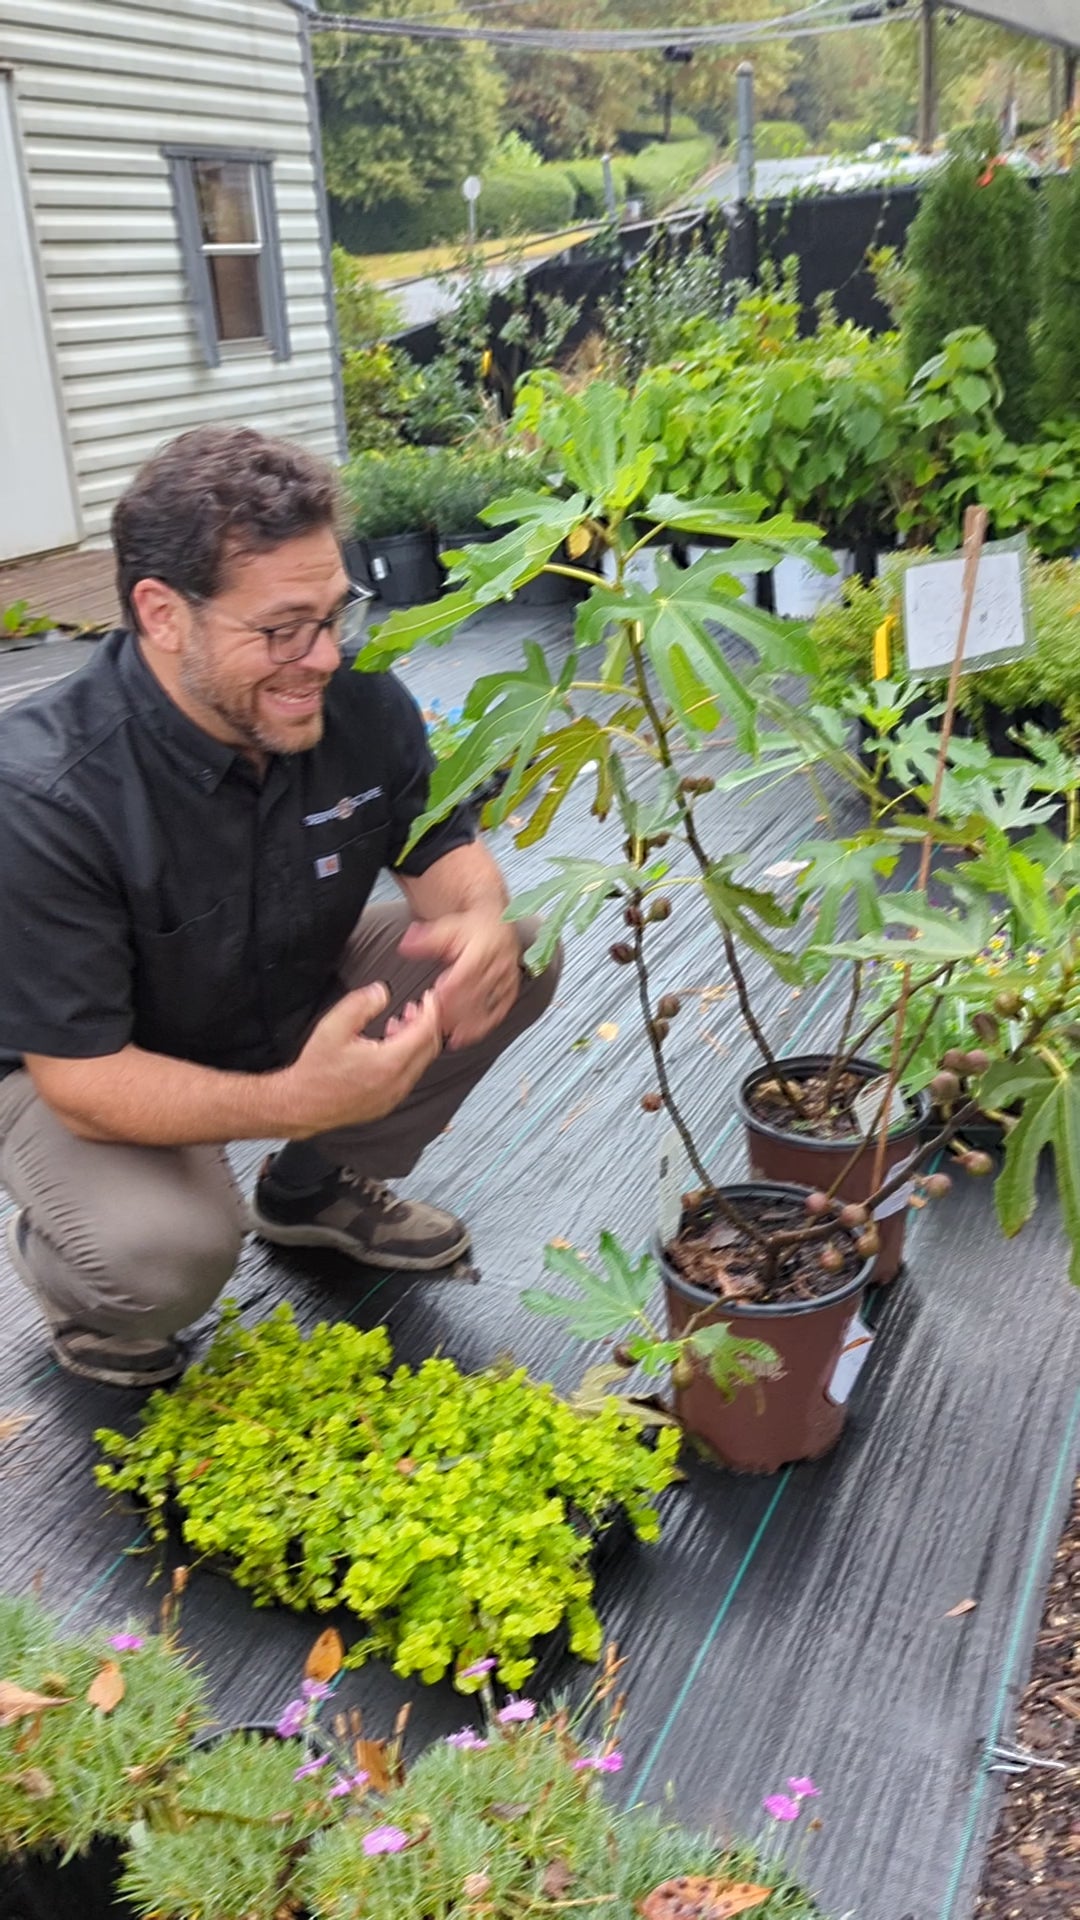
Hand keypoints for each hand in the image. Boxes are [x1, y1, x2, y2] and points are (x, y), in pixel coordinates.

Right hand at [283, 981, 441, 1135]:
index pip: (425, 1031)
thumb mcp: (333, 1027)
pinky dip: (407, 1058)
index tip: (429, 998)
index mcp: (388, 1063)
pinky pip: (409, 1077)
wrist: (301, 1105)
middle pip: (429, 1047)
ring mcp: (394, 1095)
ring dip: (416, 1041)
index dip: (431, 1010)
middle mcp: (396, 1082)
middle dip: (427, 1024)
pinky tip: (388, 1047)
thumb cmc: (315, 1072)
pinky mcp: (388, 1103)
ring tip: (398, 1024)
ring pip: (421, 1063)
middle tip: (416, 1008)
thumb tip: (381, 992)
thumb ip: (360, 1004)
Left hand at [398, 909, 521, 1050]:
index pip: (466, 975)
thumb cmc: (470, 926)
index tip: (433, 1002)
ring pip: (487, 1007)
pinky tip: (466, 1037)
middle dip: (454, 1012)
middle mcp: (499, 965)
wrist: (496, 924)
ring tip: (447, 1036)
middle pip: (475, 995)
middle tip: (434, 1024)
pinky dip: (482, 1027)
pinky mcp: (510, 991)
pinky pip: (498, 1013)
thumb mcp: (445, 927)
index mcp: (484, 948)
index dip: (449, 991)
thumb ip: (425, 939)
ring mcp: (506, 980)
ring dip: (466, 1024)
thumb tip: (406, 944)